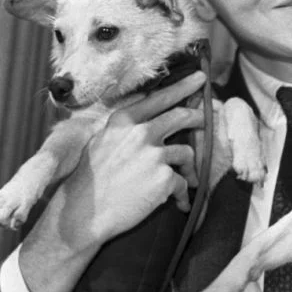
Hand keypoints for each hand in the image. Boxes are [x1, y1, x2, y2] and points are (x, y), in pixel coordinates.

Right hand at [57, 70, 205, 249]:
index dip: (184, 87)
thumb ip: (126, 128)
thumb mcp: (103, 141)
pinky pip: (183, 183)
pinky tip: (179, 203)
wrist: (84, 212)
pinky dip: (183, 194)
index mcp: (125, 120)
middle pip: (181, 117)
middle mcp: (141, 132)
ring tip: (186, 181)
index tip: (201, 79)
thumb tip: (147, 120)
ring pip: (186, 153)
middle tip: (207, 121)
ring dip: (189, 168)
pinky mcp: (164, 178)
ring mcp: (154, 154)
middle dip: (199, 118)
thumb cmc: (91, 180)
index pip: (160, 97)